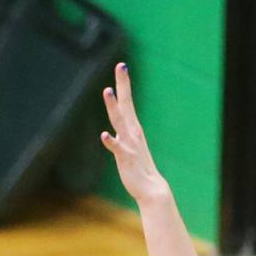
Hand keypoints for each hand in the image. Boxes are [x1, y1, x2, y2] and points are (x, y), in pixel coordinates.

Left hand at [101, 63, 169, 202]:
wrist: (151, 189)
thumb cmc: (139, 169)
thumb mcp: (130, 148)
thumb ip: (122, 138)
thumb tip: (113, 132)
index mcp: (133, 129)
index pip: (128, 102)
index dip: (124, 84)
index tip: (122, 66)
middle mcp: (132, 133)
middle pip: (126, 104)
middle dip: (122, 85)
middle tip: (121, 66)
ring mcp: (129, 144)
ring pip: (120, 121)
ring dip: (113, 107)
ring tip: (107, 91)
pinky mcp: (126, 159)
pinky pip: (118, 148)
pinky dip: (111, 141)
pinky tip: (104, 135)